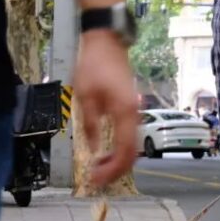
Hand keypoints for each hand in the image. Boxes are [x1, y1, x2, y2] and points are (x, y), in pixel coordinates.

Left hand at [73, 30, 138, 185]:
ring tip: (98, 167)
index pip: (124, 152)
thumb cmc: (93, 65)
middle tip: (96, 178)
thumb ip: (90, 126)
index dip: (112, 169)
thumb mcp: (84, 97)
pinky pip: (129, 136)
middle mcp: (134, 114)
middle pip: (132, 153)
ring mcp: (135, 111)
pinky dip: (119, 149)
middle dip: (115, 169)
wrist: (106, 42)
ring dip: (117, 160)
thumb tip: (93, 149)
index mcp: (124, 113)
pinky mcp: (131, 108)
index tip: (96, 178)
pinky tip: (105, 152)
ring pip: (132, 146)